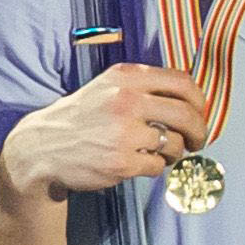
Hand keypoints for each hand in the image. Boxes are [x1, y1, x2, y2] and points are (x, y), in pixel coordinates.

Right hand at [0, 63, 209, 198]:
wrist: (44, 146)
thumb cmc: (82, 118)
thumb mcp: (109, 87)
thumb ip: (144, 87)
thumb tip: (188, 100)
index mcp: (128, 77)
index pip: (183, 83)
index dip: (200, 102)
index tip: (199, 114)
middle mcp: (127, 100)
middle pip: (186, 115)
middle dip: (198, 131)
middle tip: (196, 141)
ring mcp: (124, 132)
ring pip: (174, 143)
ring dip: (173, 152)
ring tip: (159, 153)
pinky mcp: (122, 162)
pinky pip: (157, 166)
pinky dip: (154, 167)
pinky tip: (139, 162)